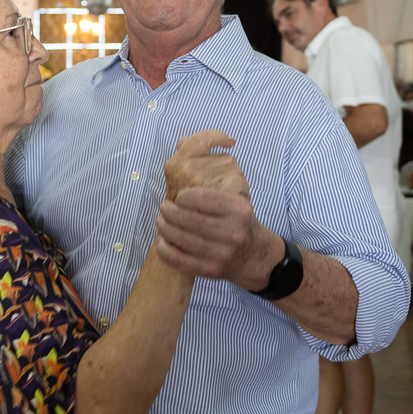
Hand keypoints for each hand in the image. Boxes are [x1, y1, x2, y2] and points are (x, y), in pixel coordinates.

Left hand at [156, 131, 261, 284]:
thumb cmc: (235, 214)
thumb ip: (207, 161)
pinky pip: (180, 261)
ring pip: (181, 239)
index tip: (179, 195)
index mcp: (239, 208)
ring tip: (162, 221)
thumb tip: (182, 141)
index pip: (201, 196)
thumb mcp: (232, 186)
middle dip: (169, 212)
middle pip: (188, 219)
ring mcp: (222, 254)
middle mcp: (233, 232)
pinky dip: (166, 250)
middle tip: (164, 208)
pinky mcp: (211, 271)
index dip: (184, 195)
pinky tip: (163, 241)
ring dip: (165, 228)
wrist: (250, 253)